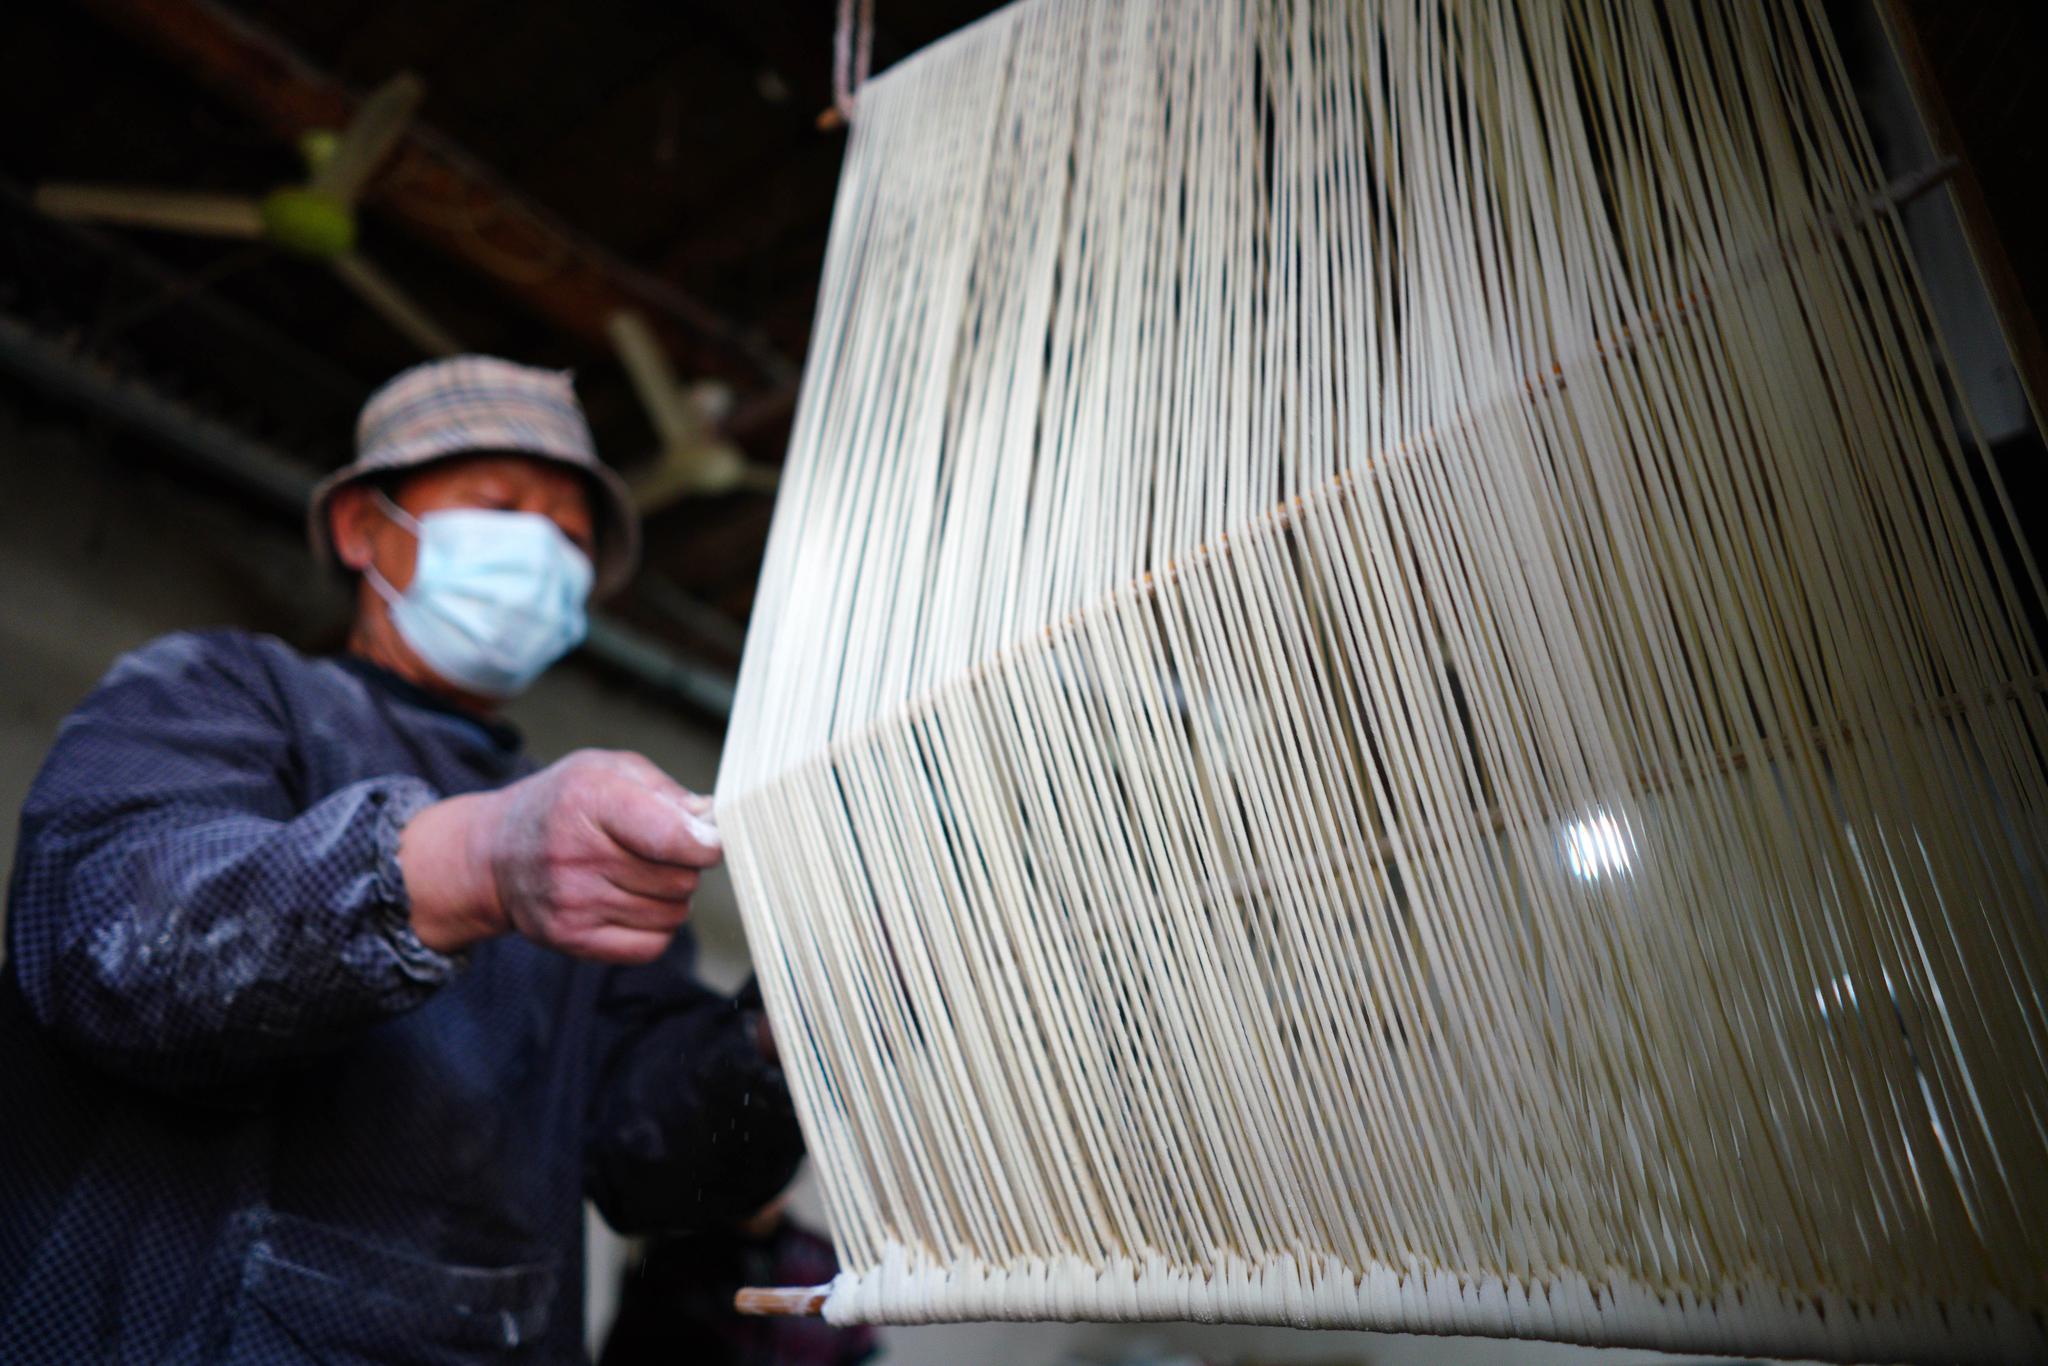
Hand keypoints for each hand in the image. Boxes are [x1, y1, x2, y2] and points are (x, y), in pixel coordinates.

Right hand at [401, 750, 721, 962]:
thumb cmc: (563, 805)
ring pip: (672, 914)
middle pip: (680, 879)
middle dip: (685, 865)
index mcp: (590, 799)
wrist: (495, 854)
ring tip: (639, 875)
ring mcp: (572, 903)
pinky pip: (651, 946)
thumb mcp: (608, 770)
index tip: (710, 840)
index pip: (672, 837)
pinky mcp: (571, 940)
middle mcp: (577, 855)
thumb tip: (714, 822)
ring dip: (670, 897)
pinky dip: (655, 928)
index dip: (706, 843)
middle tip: (659, 851)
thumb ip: (666, 791)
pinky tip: (633, 904)